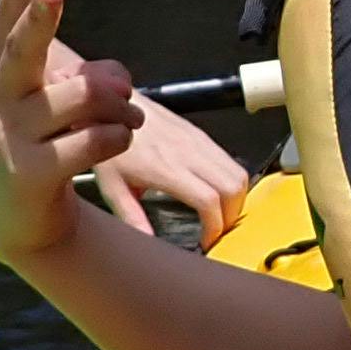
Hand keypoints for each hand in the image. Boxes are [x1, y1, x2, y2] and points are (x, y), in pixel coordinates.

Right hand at [0, 0, 136, 271]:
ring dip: (122, 106)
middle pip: (25, 45)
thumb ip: (90, 78)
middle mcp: (4, 92)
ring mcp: (13, 132)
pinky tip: (114, 143)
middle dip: (41, 16)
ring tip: (127, 118)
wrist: (16, 214)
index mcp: (9, 65)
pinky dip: (118, 138)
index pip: (9, 11)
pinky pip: (96, 141)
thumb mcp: (57, 100)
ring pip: (85, 96)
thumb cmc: (45, 140)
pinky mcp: (31, 171)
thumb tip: (118, 85)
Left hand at [91, 92, 249, 245]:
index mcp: (166, 168)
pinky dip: (232, 182)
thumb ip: (131, 217)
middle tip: (217, 232)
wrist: (114, 107)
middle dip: (231, 217)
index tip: (207, 241)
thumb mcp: (113, 186)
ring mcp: (198, 141)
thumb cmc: (113, 145)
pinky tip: (217, 193)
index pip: (208, 200)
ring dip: (236, 199)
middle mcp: (188, 152)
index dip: (215, 226)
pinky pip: (230, 161)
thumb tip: (148, 243)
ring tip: (220, 216)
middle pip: (233, 188)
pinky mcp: (201, 135)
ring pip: (238, 173)